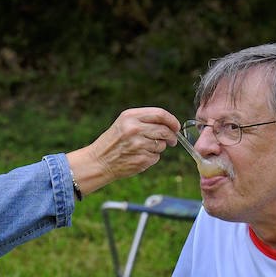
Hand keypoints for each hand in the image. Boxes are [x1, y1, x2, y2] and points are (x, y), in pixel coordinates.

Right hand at [67, 108, 181, 195]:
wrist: (99, 161)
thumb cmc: (114, 141)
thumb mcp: (124, 123)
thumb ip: (145, 120)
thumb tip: (170, 125)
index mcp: (130, 116)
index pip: (160, 114)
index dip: (172, 121)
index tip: (176, 127)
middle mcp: (134, 129)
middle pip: (164, 130)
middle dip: (171, 136)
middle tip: (172, 140)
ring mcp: (138, 145)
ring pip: (161, 145)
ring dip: (159, 147)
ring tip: (145, 149)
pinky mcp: (141, 159)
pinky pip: (156, 157)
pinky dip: (152, 157)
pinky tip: (140, 157)